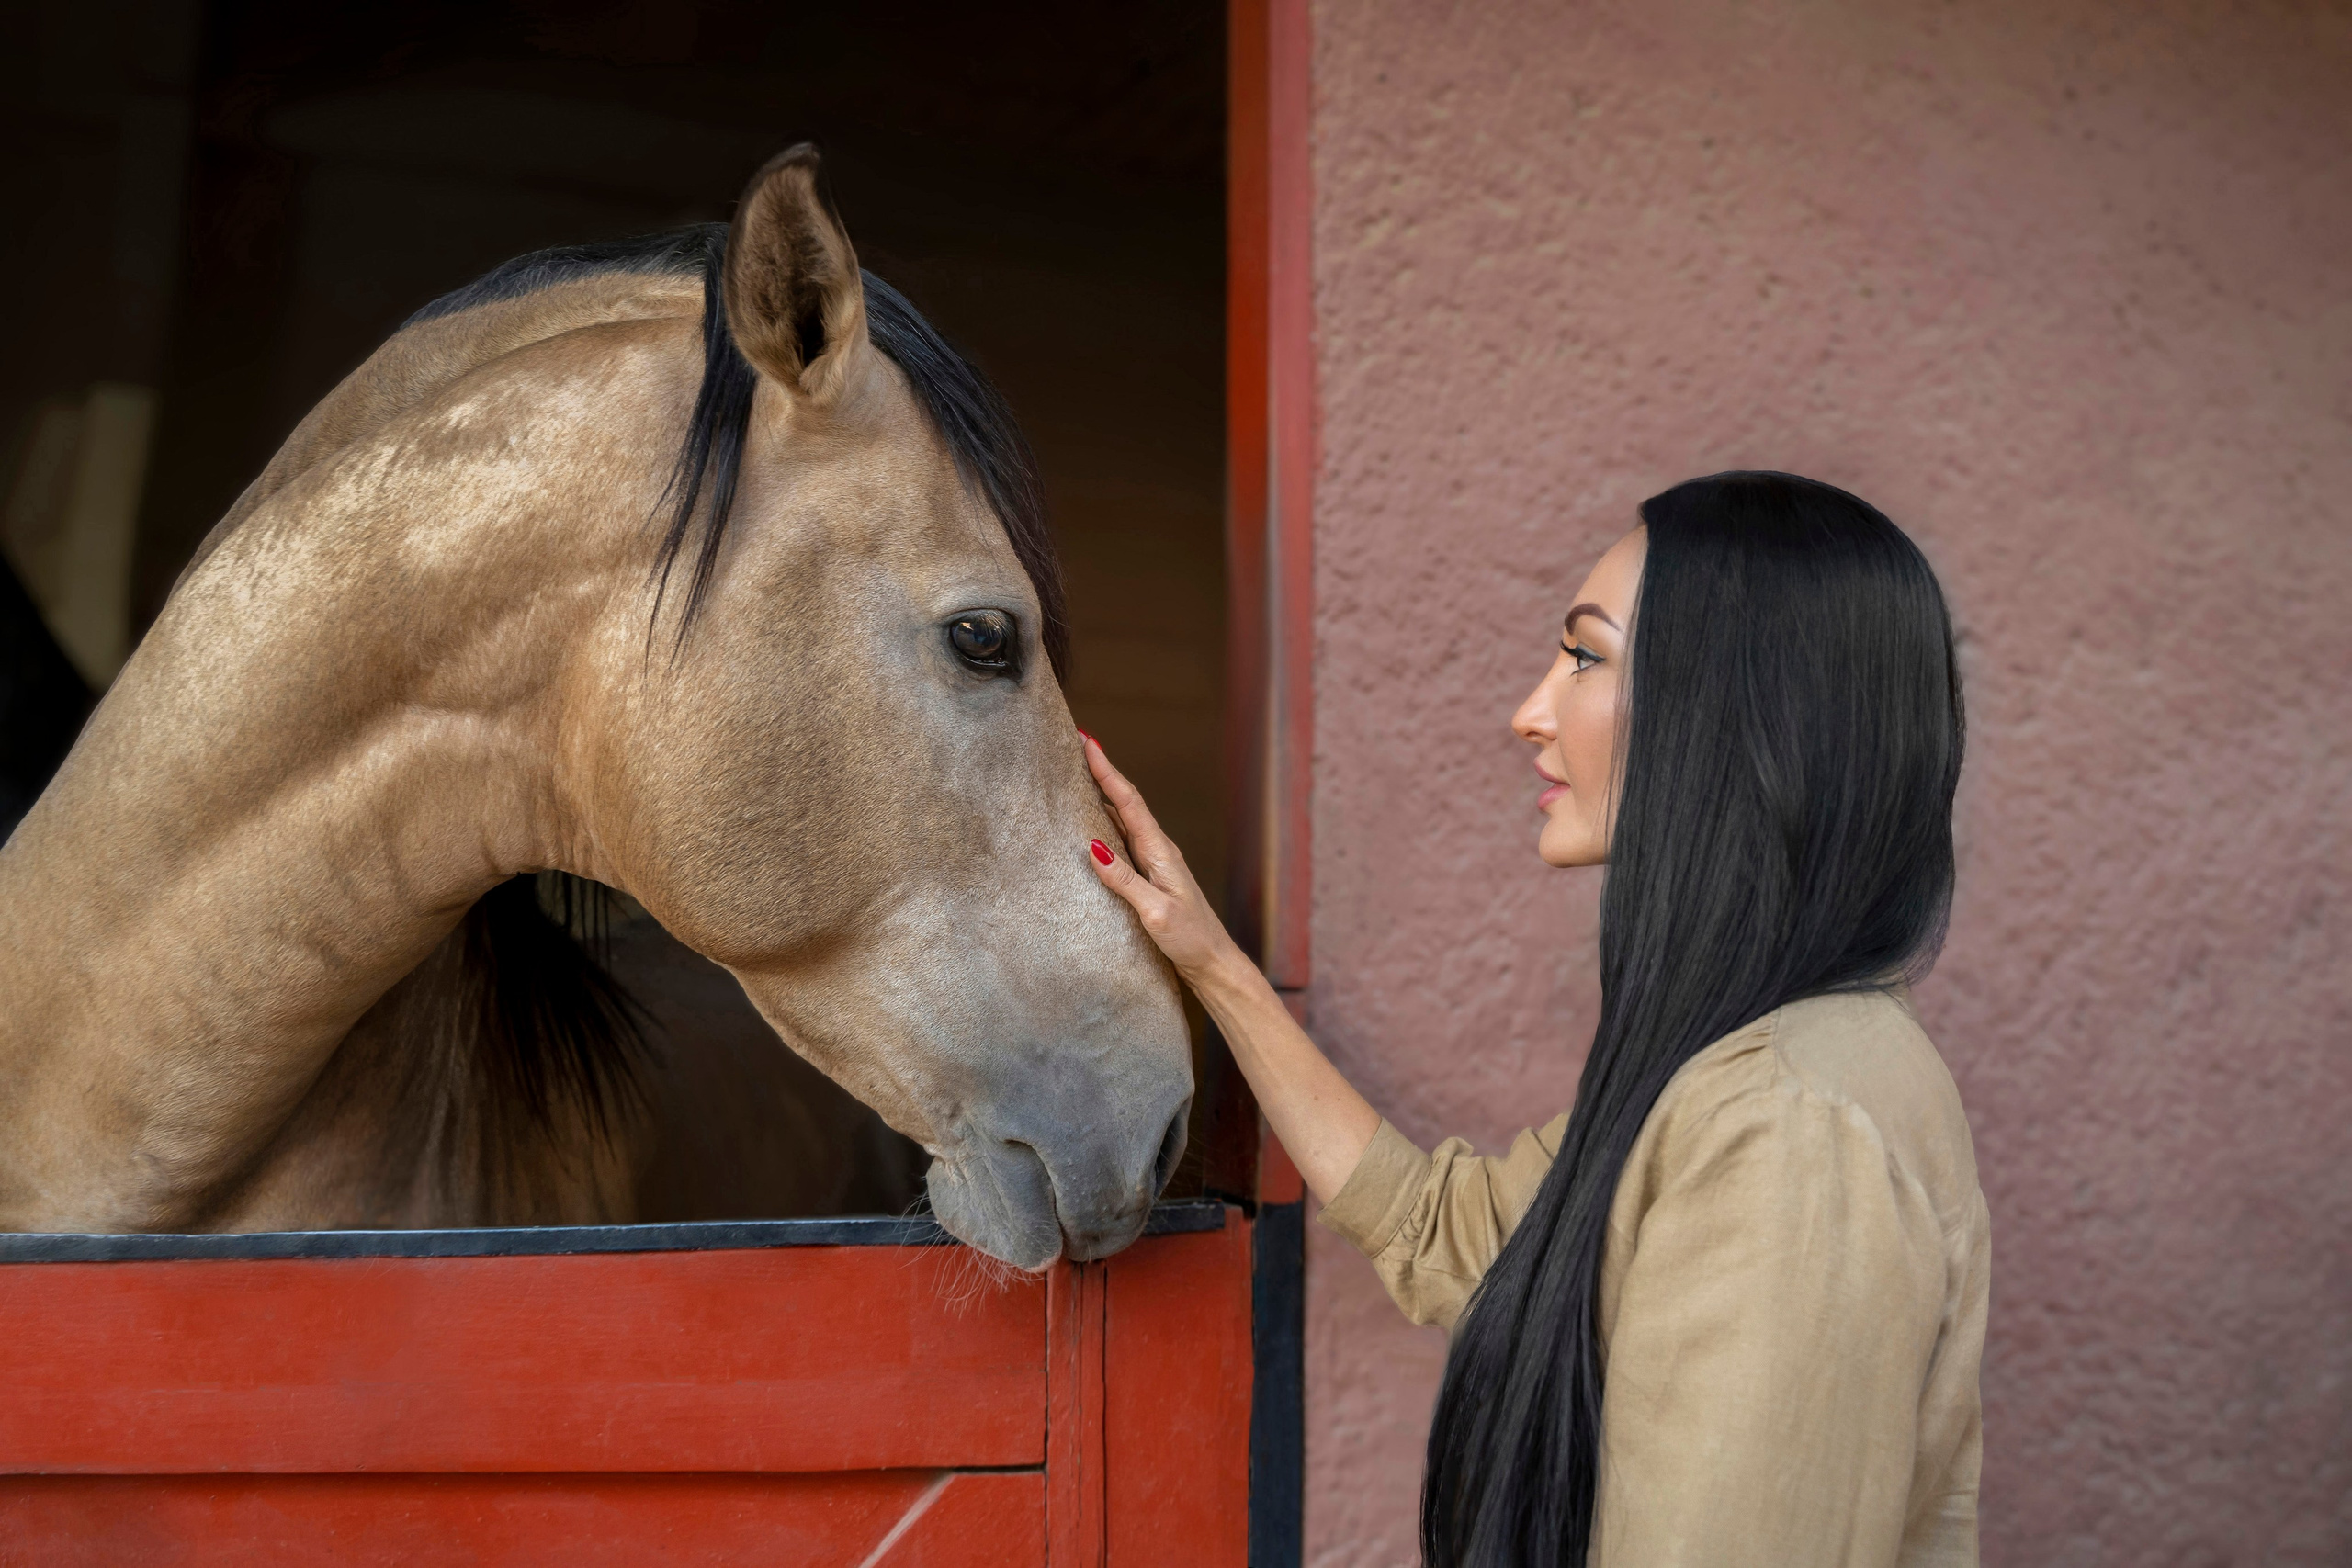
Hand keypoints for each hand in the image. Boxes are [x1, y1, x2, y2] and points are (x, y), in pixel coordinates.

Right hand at [1082, 734, 1246, 983]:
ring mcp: (1153, 863)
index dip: (1106, 770)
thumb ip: (1125, 881)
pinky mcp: (1149, 877)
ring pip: (1122, 819)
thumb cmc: (1190, 940)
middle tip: (1074, 744)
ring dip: (1101, 794)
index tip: (1087, 741)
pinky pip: (1122, 840)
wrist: (1213, 963)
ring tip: (1075, 774)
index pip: (1128, 802)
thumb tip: (1092, 846)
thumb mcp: (1155, 913)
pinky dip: (1104, 823)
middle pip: (1124, 801)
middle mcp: (1157, 850)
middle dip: (1100, 771)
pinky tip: (1089, 823)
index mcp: (1160, 852)